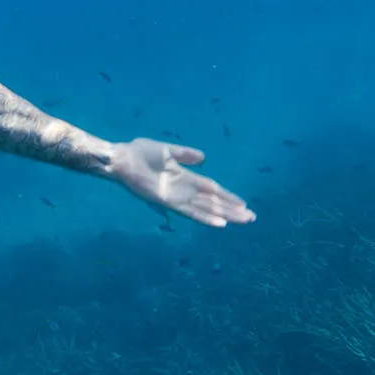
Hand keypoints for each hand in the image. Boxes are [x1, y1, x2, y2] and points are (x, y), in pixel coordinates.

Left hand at [106, 139, 253, 226]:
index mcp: (185, 177)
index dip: (227, 196)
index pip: (212, 189)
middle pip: (213, 202)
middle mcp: (184, 190)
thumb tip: (204, 158)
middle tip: (252, 218)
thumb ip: (185, 154)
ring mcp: (177, 197)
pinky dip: (206, 218)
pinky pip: (191, 212)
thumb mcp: (168, 150)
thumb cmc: (140, 153)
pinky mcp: (168, 201)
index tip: (244, 203)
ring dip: (225, 215)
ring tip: (243, 221)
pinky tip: (220, 224)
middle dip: (232, 209)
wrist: (122, 158)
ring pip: (206, 209)